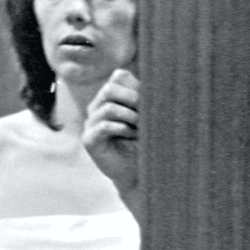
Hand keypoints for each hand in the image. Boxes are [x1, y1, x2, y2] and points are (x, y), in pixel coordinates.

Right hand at [83, 68, 140, 211]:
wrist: (139, 173)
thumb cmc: (146, 143)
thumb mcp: (148, 117)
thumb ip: (146, 98)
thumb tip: (159, 79)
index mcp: (110, 98)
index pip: (118, 77)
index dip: (135, 85)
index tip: (150, 101)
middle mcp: (97, 107)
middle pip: (110, 88)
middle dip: (133, 99)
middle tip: (147, 114)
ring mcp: (91, 123)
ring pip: (108, 107)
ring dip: (130, 117)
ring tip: (141, 129)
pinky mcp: (89, 140)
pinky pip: (104, 126)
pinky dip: (122, 129)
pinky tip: (132, 136)